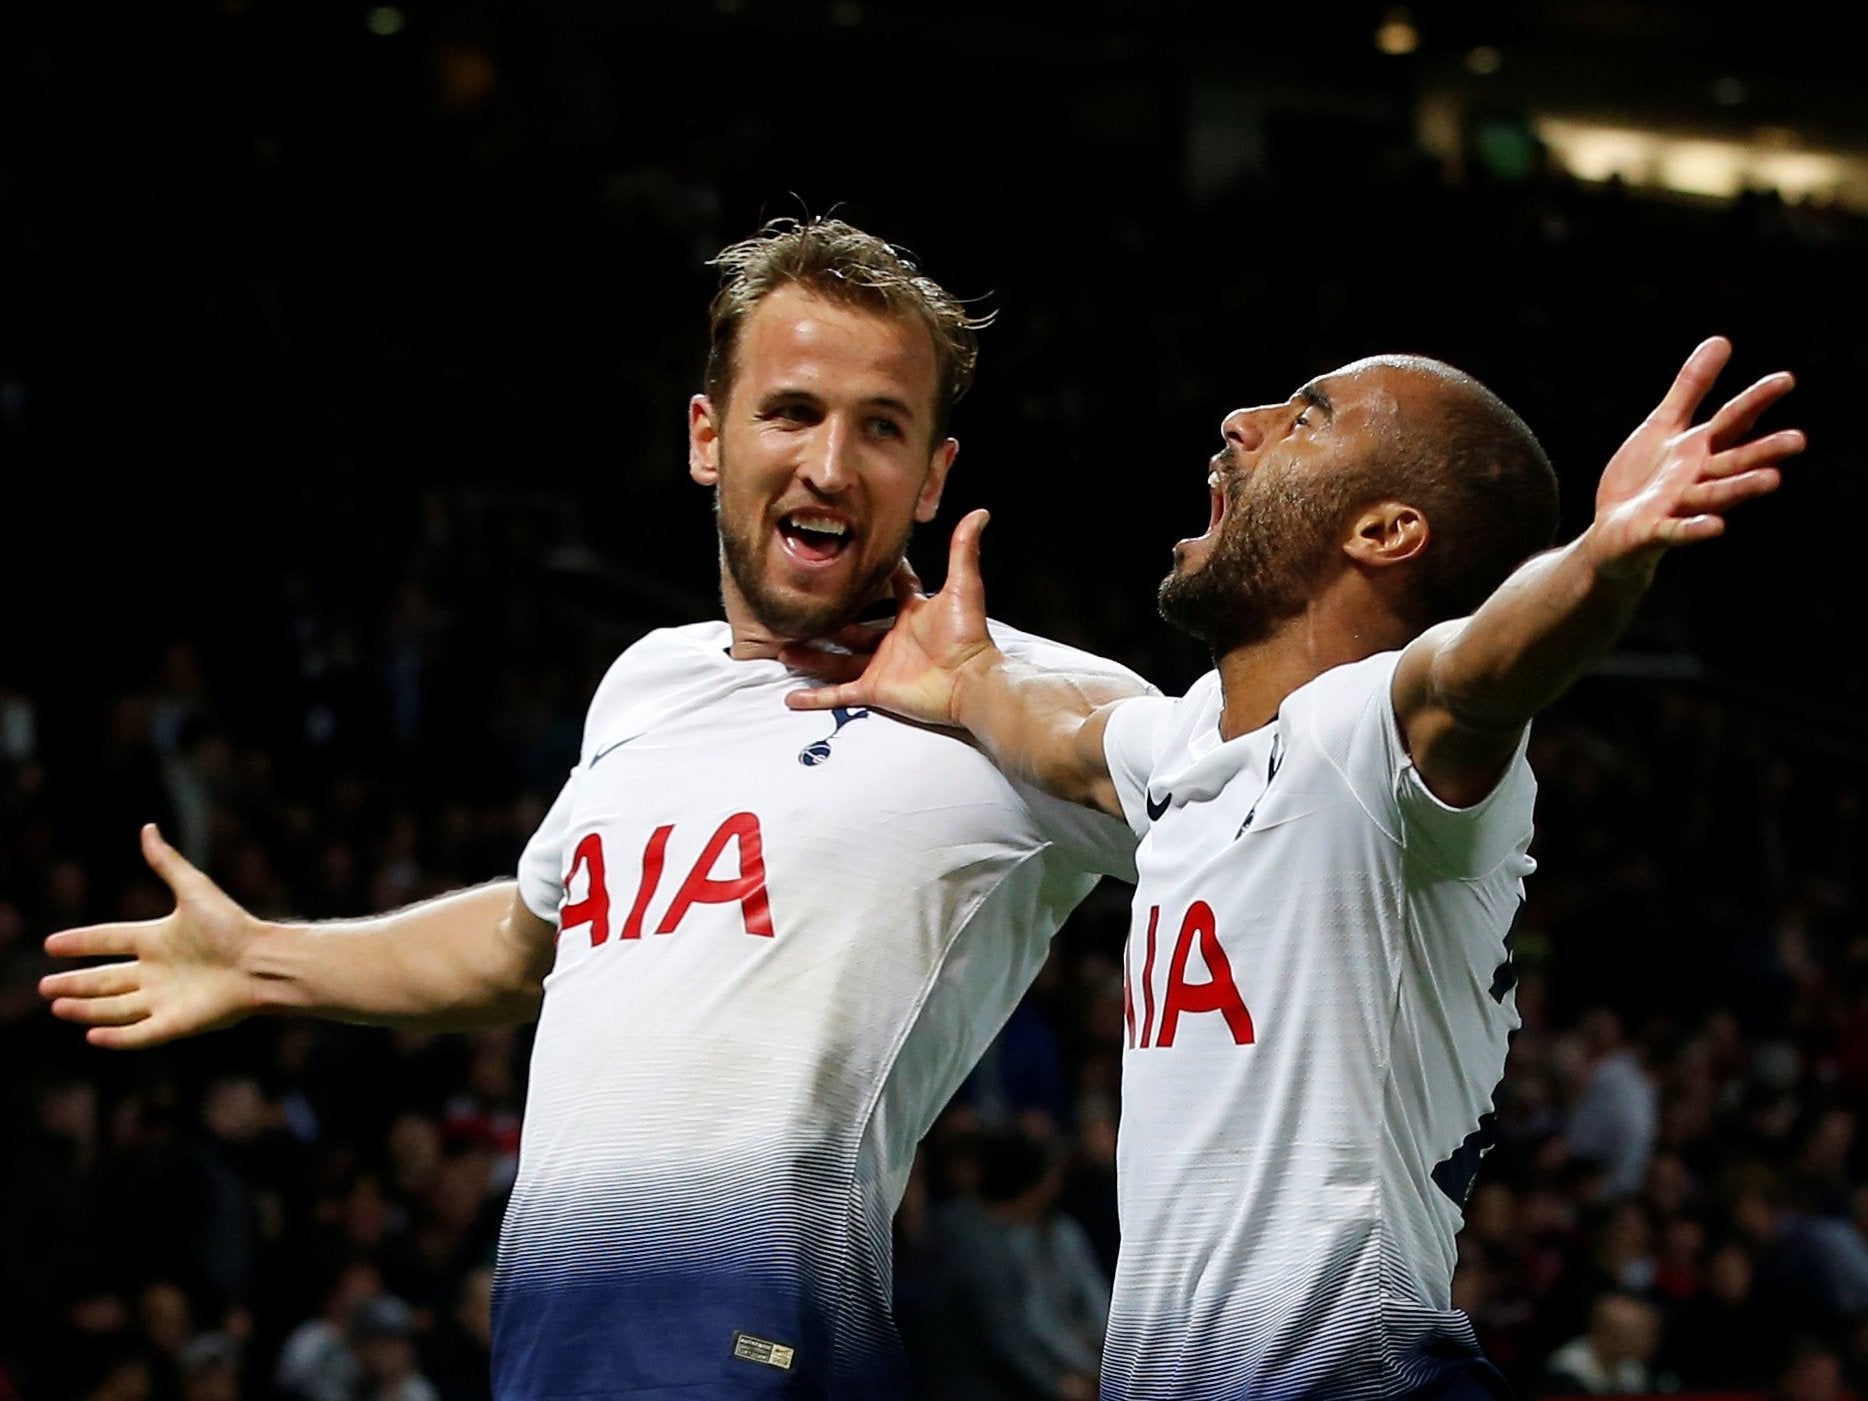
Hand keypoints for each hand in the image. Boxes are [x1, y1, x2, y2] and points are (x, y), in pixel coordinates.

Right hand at [40, 824, 262, 1047]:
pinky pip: (138, 1034)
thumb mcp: (193, 890)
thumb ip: (167, 862)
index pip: (110, 941)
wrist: (263, 961)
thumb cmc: (232, 926)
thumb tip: (147, 828)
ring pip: (115, 1008)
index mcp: (157, 939)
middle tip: (44, 988)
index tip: (50, 944)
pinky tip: (91, 1036)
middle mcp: (157, 971)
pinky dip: (115, 1037)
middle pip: (106, 980)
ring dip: (86, 1009)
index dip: (81, 942)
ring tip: (57, 1007)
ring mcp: (164, 999)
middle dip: (75, 984)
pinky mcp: (175, 1024)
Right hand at [784, 508, 998, 725]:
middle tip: (800, 607)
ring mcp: (880, 666)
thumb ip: (963, 550)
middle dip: (827, 620)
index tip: (852, 555)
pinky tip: (791, 696)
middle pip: (852, 628)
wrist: (969, 681)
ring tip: (783, 646)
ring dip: (811, 655)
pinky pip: (838, 693)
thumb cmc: (967, 636)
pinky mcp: (873, 689)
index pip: (891, 588)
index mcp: (910, 614)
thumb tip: (979, 513)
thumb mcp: (962, 587)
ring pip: (837, 660)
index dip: (877, 572)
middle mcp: (891, 639)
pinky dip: (816, 696)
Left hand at [1586, 336, 1803, 582]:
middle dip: (1764, 451)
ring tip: (1772, 480)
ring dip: (1741, 488)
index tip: (1786, 379)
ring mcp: (1678, 506)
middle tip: (1798, 439)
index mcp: (1701, 449)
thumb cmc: (1644, 478)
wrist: (1612, 531)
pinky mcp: (1655, 530)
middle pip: (1734, 461)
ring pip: (1715, 495)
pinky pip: (1677, 530)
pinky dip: (1694, 529)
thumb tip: (1721, 340)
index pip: (1733, 421)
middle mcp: (1697, 477)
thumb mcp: (1664, 426)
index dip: (1756, 401)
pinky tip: (1715, 527)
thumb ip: (1691, 388)